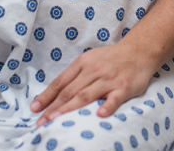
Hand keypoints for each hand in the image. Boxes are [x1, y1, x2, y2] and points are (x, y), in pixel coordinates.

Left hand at [31, 41, 155, 125]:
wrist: (138, 51)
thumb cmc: (111, 58)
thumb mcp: (90, 61)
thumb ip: (75, 76)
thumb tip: (55, 94)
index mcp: (82, 64)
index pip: (60, 82)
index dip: (46, 96)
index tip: (34, 109)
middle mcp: (93, 71)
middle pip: (69, 91)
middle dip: (53, 108)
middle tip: (41, 122)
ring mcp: (108, 80)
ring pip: (86, 96)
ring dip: (70, 109)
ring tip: (57, 121)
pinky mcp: (123, 87)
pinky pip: (114, 99)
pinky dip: (107, 106)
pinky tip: (99, 115)